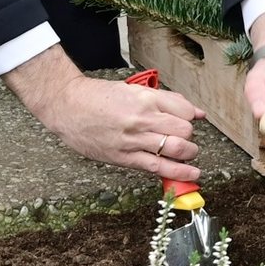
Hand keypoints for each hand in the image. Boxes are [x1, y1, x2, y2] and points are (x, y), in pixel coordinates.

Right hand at [4, 46, 205, 181]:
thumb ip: (167, 101)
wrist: (68, 107)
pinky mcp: (124, 157)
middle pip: (184, 130)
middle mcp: (143, 118)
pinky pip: (157, 167)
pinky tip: (191, 175)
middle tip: (184, 137)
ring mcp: (133, 139)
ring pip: (175, 149)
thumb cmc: (100, 97)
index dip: (191, 117)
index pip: (185, 110)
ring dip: (188, 153)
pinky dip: (178, 172)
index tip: (188, 120)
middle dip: (189, 136)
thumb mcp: (135, 90)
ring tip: (188, 154)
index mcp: (146, 98)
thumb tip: (197, 113)